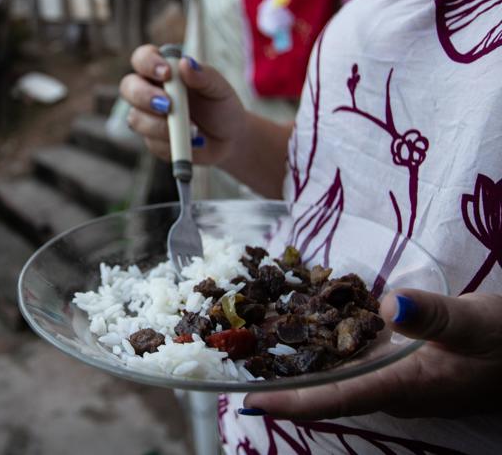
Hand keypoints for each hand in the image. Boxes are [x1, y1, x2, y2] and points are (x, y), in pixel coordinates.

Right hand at [119, 44, 247, 165]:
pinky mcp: (151, 140)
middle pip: (128, 87)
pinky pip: (150, 141)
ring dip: (161, 125)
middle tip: (167, 105)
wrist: (228, 139)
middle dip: (144, 96)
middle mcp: (149, 91)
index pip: (142, 58)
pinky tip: (191, 141)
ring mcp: (147, 117)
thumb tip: (185, 63)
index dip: (148, 63)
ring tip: (192, 129)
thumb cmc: (221, 107)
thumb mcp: (218, 88)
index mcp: (163, 71)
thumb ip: (203, 75)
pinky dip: (170, 142)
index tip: (166, 74)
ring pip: (136, 118)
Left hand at [242, 289, 501, 419]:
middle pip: (321, 392)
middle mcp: (386, 388)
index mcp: (400, 385)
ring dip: (292, 367)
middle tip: (230, 367)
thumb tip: (390, 305)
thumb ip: (436, 316)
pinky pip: (347, 360)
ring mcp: (389, 378)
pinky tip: (299, 325)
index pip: (335, 399)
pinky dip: (319, 346)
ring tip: (248, 347)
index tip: (248, 401)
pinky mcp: (394, 365)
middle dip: (277, 384)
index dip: (290, 402)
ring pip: (331, 377)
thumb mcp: (478, 323)